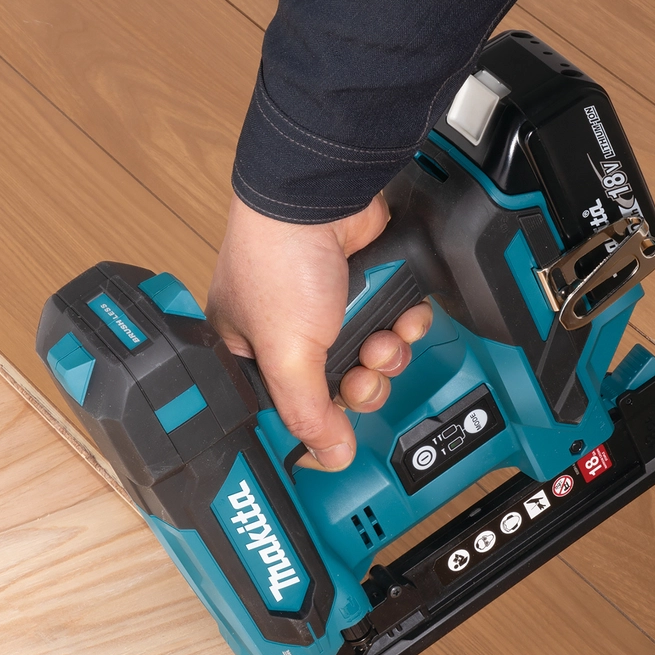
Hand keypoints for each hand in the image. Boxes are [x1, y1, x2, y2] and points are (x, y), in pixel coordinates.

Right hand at [206, 194, 432, 470]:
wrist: (322, 197)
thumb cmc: (279, 258)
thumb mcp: (285, 353)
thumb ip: (306, 412)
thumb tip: (328, 457)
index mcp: (251, 352)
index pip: (286, 409)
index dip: (315, 424)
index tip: (334, 437)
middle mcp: (290, 334)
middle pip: (337, 391)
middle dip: (360, 387)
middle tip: (362, 377)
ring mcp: (331, 312)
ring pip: (372, 362)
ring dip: (386, 357)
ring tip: (381, 339)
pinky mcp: (367, 291)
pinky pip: (394, 328)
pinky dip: (402, 326)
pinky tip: (398, 318)